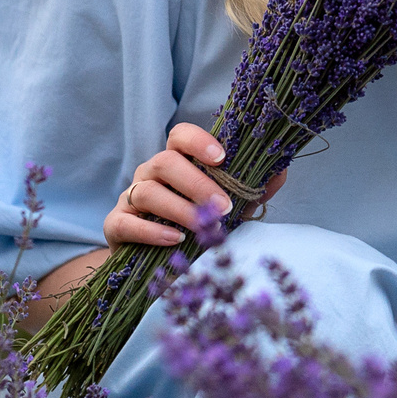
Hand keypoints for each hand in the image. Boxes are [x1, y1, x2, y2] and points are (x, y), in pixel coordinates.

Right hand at [102, 122, 286, 247]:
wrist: (154, 261)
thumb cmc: (194, 226)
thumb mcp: (228, 209)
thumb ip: (252, 190)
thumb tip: (281, 171)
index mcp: (176, 161)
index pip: (180, 136)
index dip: (199, 141)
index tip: (222, 158)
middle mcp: (150, 173)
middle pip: (165, 162)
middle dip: (197, 183)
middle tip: (223, 207)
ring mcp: (130, 197)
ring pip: (148, 191)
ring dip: (179, 208)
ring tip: (202, 227)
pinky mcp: (116, 224)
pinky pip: (127, 222)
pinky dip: (151, 231)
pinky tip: (174, 240)